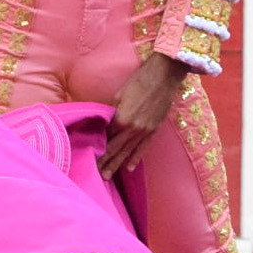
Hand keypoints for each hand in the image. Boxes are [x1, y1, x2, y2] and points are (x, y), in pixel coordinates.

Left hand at [104, 53, 185, 176]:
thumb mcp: (119, 95)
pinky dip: (136, 158)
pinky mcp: (155, 129)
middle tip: (96, 176)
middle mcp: (133, 129)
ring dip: (118, 164)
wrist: (164, 75)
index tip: (89, 160)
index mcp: (122, 119)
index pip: (107, 139)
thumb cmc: (138, 81)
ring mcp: (145, 131)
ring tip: (108, 176)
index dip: (98, 150)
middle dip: (106, 163)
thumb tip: (105, 126)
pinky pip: (144, 147)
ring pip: (129, 152)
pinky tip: (129, 168)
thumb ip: (111, 113)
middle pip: (116, 149)